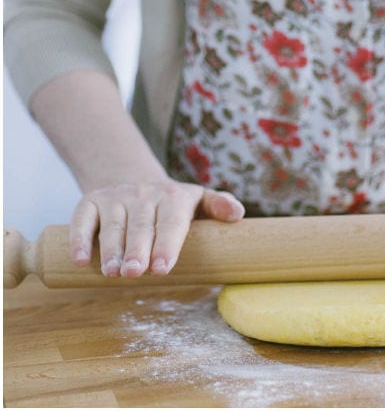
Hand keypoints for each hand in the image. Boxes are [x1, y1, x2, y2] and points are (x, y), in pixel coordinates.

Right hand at [69, 179, 244, 277]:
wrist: (133, 177)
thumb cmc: (172, 203)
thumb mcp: (198, 200)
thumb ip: (218, 206)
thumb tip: (238, 214)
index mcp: (174, 197)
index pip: (171, 222)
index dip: (166, 245)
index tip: (162, 268)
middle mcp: (144, 194)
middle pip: (141, 226)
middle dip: (138, 251)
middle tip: (135, 274)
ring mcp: (116, 197)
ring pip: (112, 226)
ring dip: (111, 250)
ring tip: (112, 273)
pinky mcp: (91, 202)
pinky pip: (82, 219)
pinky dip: (79, 239)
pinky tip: (80, 261)